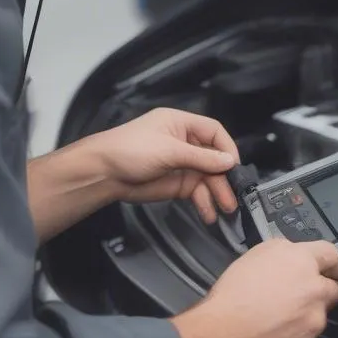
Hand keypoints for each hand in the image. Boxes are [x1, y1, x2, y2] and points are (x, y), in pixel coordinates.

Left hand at [90, 107, 239, 223]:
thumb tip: (229, 161)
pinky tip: (209, 213)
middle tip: (233, 194)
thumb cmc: (130, 150)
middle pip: (214, 158)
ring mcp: (182, 165)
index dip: (226, 148)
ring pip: (208, 178)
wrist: (103, 174)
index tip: (233, 165)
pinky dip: (204, 203)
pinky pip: (197, 193)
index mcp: (183, 125)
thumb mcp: (169, 150)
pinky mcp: (177, 184)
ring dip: (217, 193)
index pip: (214, 132)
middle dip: (224, 177)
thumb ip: (201, 157)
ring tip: (225, 208)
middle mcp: (185, 143)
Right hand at [171, 238, 337, 337]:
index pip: (332, 254)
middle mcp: (314, 287)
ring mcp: (314, 316)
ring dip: (309, 312)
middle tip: (308, 293)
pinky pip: (309, 333)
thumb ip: (285, 253)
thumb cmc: (233, 295)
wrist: (225, 335)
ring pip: (321, 312)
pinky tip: (277, 330)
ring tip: (281, 315)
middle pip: (337, 287)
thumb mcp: (257, 255)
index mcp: (302, 260)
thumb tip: (294, 257)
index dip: (331, 262)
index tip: (331, 268)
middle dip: (327, 289)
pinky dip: (298, 331)